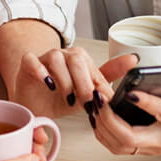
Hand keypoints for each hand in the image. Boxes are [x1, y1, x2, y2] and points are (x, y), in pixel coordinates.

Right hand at [8, 47, 135, 119]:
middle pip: (77, 60)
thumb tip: (133, 60)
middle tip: (86, 103)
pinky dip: (41, 72)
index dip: (97, 85)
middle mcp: (63, 54)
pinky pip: (33, 61)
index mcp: (79, 59)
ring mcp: (44, 57)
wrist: (34, 105)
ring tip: (67, 99)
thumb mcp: (86, 92)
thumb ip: (107, 78)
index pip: (92, 67)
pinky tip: (48, 85)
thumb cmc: (59, 97)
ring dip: (65, 81)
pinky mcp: (27, 63)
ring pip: (56, 59)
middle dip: (84, 84)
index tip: (101, 101)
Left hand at [90, 85, 160, 155]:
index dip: (146, 104)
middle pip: (130, 138)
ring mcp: (152, 148)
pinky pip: (117, 146)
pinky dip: (103, 133)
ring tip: (94, 104)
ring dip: (102, 126)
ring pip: (119, 145)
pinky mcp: (143, 149)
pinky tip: (97, 116)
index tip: (131, 93)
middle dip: (109, 119)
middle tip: (99, 99)